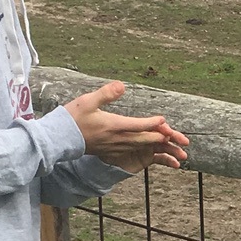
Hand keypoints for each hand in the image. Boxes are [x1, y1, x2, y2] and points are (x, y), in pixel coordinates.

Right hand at [64, 82, 190, 171]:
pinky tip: (153, 154)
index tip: (165, 121)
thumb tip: (122, 85)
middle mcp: (117, 139)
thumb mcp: (88, 101)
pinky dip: (147, 153)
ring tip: (175, 152)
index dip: (154, 123)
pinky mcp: (112, 152)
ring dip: (159, 149)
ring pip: (142, 148)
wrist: (60, 139)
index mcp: (113, 125)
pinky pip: (134, 153)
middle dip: (163, 139)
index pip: (139, 125)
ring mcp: (115, 147)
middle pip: (145, 140)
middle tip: (180, 139)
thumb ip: (106, 93)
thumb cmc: (72, 118)